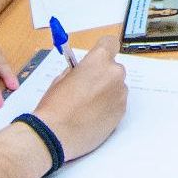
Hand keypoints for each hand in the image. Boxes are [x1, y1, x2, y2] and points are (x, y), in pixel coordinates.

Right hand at [32, 35, 126, 160]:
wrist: (57, 134)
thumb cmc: (55, 106)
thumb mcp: (61, 79)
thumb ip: (78, 70)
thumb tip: (85, 70)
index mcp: (98, 60)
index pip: (110, 43)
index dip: (104, 50)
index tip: (98, 57)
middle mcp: (114, 74)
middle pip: (114, 68)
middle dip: (103, 75)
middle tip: (87, 88)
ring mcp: (120, 94)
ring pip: (116, 87)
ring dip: (107, 92)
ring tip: (88, 106)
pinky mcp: (122, 112)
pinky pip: (117, 103)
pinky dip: (108, 106)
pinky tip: (92, 116)